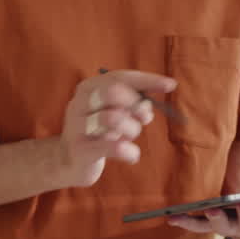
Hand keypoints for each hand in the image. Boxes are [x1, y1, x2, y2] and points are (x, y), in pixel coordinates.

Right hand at [59, 70, 176, 187]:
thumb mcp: (114, 112)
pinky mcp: (80, 150)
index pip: (120, 77)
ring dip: (132, 130)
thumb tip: (149, 103)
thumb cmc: (98, 132)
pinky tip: (130, 155)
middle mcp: (79, 102)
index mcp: (88, 88)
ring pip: (113, 118)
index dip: (147, 80)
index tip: (170, 85)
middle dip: (136, 104)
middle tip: (144, 118)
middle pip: (113, 91)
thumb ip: (131, 103)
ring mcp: (77, 126)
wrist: (69, 161)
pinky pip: (114, 148)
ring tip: (130, 138)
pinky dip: (130, 152)